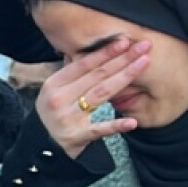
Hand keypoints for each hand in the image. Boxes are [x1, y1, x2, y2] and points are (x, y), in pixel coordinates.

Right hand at [35, 36, 148, 157]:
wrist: (44, 145)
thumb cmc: (55, 113)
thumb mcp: (54, 91)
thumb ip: (69, 72)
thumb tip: (79, 49)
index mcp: (52, 85)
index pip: (82, 65)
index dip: (104, 52)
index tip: (124, 41)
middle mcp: (58, 99)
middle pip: (96, 76)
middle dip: (121, 59)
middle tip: (143, 47)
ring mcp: (67, 118)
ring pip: (101, 94)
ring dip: (124, 78)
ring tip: (143, 64)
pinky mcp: (76, 137)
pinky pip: (99, 129)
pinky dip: (115, 126)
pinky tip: (132, 122)